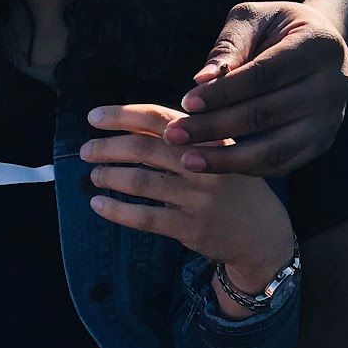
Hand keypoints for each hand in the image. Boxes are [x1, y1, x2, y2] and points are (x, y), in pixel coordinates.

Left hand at [80, 103, 296, 285]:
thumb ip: (183, 135)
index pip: (158, 118)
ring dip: (108, 176)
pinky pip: (144, 217)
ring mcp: (197, 197)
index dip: (122, 115)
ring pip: (140, 182)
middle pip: (144, 149)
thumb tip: (127, 123)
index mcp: (208, 137)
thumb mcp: (218, 151)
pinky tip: (99, 204)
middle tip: (85, 151)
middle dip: (107, 148)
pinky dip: (116, 210)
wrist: (261, 233)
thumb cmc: (230, 184)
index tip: (93, 117)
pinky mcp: (190, 227)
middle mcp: (204, 163)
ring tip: (93, 175)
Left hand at [161, 0, 347, 175]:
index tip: (186, 102)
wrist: (322, 45)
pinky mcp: (322, 143)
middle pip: (267, 114)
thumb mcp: (254, 18)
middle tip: (173, 135)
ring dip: (228, 159)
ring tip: (188, 160)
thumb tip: (201, 79)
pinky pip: (281, 164)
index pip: (264, 75)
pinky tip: (213, 164)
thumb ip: (229, 44)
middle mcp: (334, 85)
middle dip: (215, 127)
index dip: (224, 92)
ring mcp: (331, 119)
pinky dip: (245, 168)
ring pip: (276, 149)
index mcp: (319, 45)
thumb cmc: (278, 27)